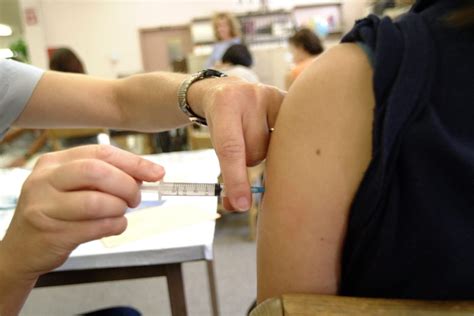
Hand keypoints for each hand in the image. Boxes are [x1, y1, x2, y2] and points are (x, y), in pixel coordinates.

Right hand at [0, 145, 164, 281]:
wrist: (22, 249)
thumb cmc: (56, 213)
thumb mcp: (72, 186)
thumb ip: (103, 176)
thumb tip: (145, 174)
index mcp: (53, 162)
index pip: (100, 153)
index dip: (134, 162)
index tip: (157, 173)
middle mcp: (44, 180)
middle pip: (97, 171)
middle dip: (127, 185)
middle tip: (135, 198)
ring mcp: (44, 207)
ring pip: (97, 202)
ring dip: (119, 209)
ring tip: (119, 213)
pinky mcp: (52, 233)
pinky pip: (96, 227)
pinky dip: (115, 226)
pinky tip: (113, 226)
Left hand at [188, 77, 284, 210]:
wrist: (226, 90)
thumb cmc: (221, 122)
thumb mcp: (215, 142)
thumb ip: (226, 174)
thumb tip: (237, 206)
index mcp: (224, 106)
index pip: (231, 149)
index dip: (237, 179)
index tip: (242, 205)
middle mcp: (249, 96)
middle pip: (256, 151)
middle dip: (250, 157)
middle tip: (243, 139)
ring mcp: (271, 95)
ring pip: (274, 146)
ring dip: (266, 148)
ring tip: (257, 130)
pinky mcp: (287, 98)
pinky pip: (289, 133)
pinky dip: (283, 141)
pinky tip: (277, 131)